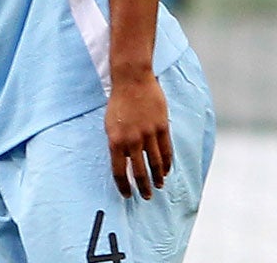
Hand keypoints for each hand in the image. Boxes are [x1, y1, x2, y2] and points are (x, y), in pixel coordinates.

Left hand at [104, 74, 172, 199]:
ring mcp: (148, 134)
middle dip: (143, 187)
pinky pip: (166, 150)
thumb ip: (117, 144)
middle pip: (139, 172)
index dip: (123, 186)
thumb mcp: (109, 124)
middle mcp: (132, 140)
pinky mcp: (161, 127)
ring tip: (159, 186)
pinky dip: (167, 163)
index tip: (127, 195)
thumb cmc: (118, 103)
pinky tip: (166, 170)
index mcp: (115, 140)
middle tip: (146, 197)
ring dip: (157, 177)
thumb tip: (123, 162)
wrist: (132, 80)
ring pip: (155, 164)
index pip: (119, 171)